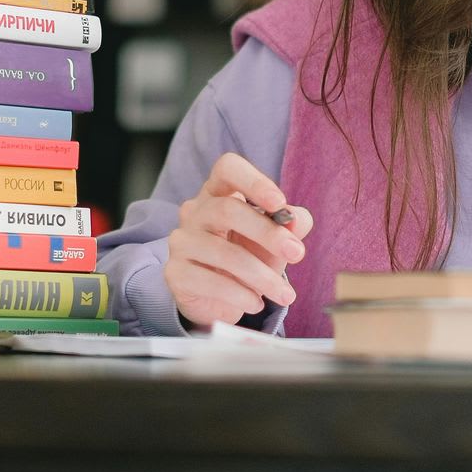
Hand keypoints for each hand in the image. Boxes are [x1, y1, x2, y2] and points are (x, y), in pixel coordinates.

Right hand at [164, 152, 313, 328]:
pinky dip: (239, 294)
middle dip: (267, 233)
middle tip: (297, 254)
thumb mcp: (275, 239)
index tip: (279, 203)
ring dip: (261, 275)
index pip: (228, 168)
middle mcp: (195, 211)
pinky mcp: (175, 272)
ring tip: (284, 294)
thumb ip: (291, 224)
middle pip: (227, 210)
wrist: (220, 298)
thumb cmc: (249, 255)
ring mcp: (181, 241)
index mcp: (219, 192)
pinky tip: (256, 303)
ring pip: (222, 252)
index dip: (254, 181)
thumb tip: (296, 220)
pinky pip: (209, 281)